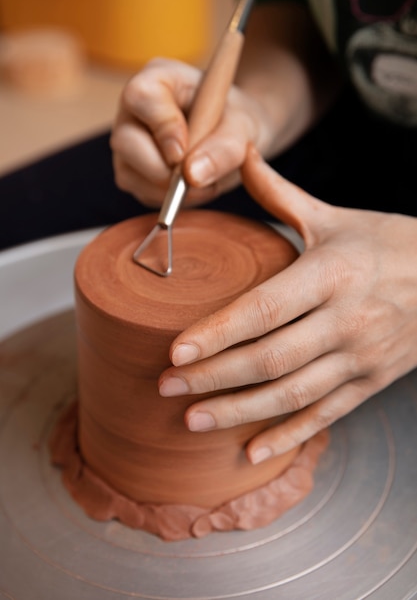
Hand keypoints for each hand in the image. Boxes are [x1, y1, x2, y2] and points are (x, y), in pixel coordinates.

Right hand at [110, 57, 270, 207]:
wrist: (235, 137)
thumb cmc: (236, 119)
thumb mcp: (243, 127)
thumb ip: (225, 147)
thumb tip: (192, 176)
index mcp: (158, 79)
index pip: (142, 97)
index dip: (162, 127)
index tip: (184, 152)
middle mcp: (134, 110)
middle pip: (125, 141)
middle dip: (163, 169)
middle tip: (200, 179)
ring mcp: (128, 143)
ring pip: (130, 174)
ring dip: (170, 189)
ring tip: (207, 181)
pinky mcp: (133, 173)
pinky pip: (142, 194)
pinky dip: (171, 200)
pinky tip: (194, 188)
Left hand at [159, 145, 416, 462]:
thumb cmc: (387, 243)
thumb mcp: (334, 218)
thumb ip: (279, 194)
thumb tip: (237, 152)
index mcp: (331, 274)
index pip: (263, 309)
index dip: (218, 333)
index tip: (175, 350)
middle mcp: (346, 319)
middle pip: (269, 358)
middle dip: (213, 377)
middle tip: (166, 386)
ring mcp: (360, 357)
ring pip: (291, 393)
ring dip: (238, 412)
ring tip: (192, 419)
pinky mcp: (370, 382)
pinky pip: (324, 416)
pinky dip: (287, 436)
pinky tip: (250, 452)